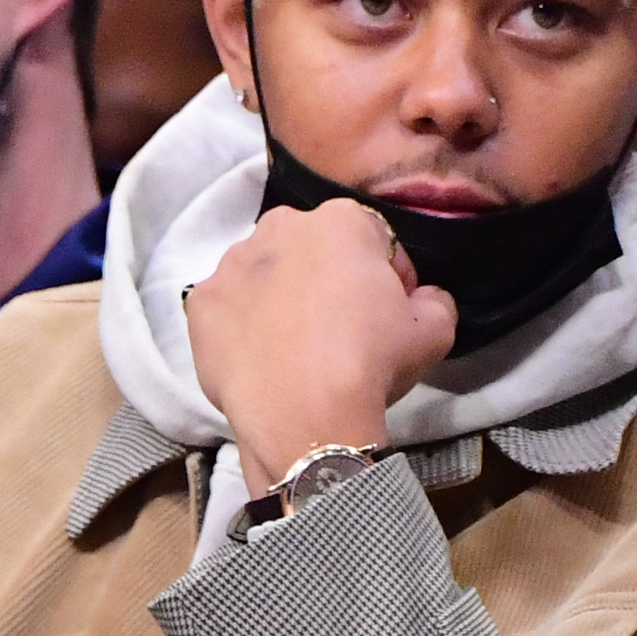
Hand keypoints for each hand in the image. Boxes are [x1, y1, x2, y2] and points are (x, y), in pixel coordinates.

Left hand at [184, 197, 450, 483]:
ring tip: (296, 348)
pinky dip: (242, 326)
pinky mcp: (200, 302)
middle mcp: (279, 227)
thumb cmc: (371, 361)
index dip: (389, 279)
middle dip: (328, 278)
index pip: (375, 241)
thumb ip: (434, 299)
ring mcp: (231, 264)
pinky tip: (261, 358)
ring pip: (265, 273)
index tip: (390, 316)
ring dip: (282, 297)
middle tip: (341, 331)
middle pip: (313, 249)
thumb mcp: (436, 331)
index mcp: (341, 221)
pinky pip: (229, 307)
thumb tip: (421, 298)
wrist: (302, 415)